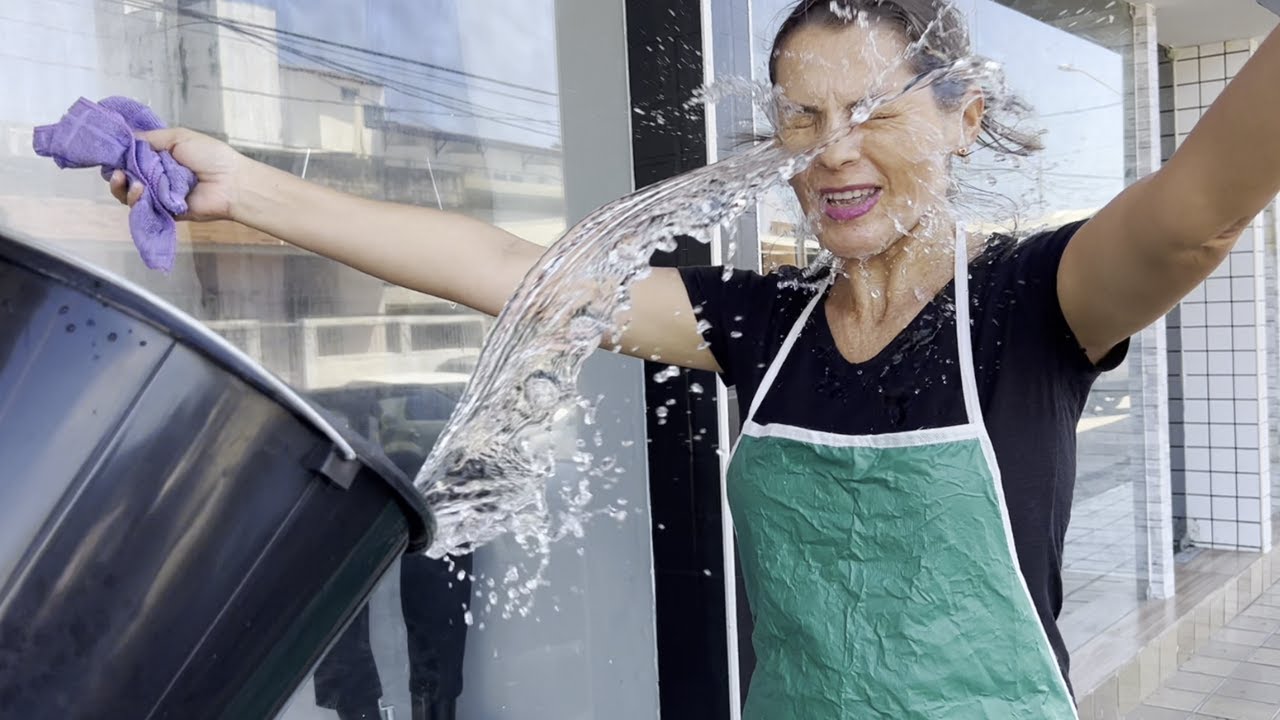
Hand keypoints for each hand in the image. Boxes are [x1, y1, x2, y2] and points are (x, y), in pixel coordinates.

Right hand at [108, 128, 245, 221]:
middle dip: (117, 172)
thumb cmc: (212, 157)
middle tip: (116, 170)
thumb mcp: (178, 137)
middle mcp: (157, 175)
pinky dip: (135, 200)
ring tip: (126, 179)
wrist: (232, 182)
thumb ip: (150, 138)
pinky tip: (137, 190)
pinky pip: (142, 208)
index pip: (130, 157)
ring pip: (130, 193)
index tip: (108, 152)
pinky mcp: (163, 211)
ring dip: (123, 186)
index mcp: (161, 157)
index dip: (118, 155)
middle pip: (126, 176)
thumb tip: (126, 138)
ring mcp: (159, 194)